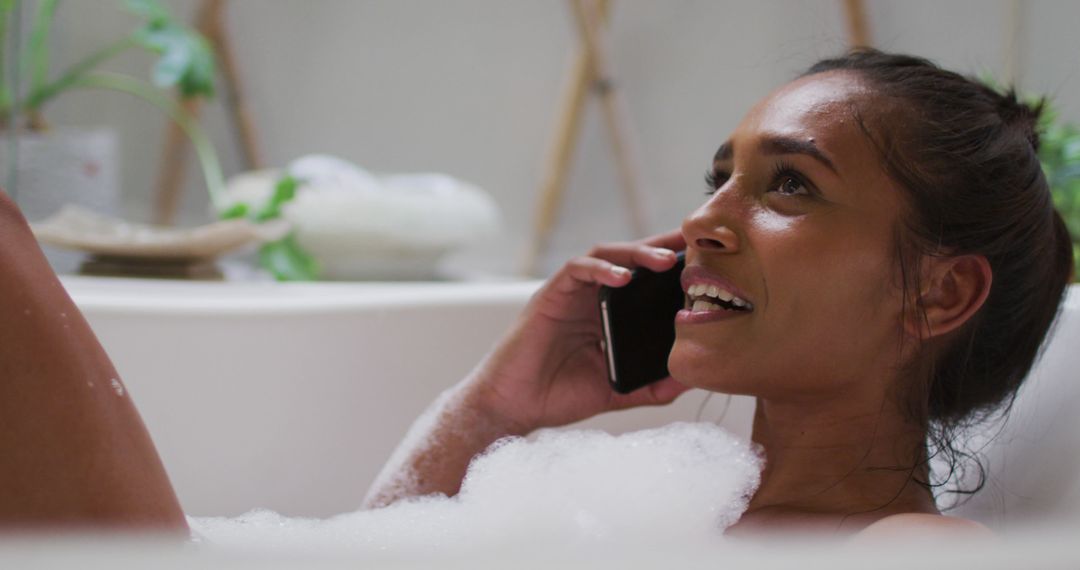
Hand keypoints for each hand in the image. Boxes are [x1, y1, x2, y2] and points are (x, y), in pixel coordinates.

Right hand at [463, 230, 690, 433]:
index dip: (674, 267)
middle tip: (695, 244)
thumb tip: (693, 378)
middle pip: (631, 259)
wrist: (513, 407)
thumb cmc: (559, 397)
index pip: (645, 281)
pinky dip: (601, 269)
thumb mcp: (618, 392)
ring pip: (606, 256)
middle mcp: (592, 297)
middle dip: (663, 247)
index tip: (708, 262)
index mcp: (610, 315)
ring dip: (637, 253)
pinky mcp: (549, 295)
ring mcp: (571, 294)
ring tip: (667, 261)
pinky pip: (576, 270)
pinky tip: (623, 277)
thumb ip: (653, 385)